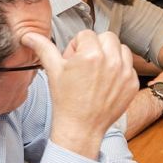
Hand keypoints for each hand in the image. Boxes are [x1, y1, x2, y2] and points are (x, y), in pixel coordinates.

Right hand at [24, 31, 137, 156]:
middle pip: (107, 37)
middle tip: (86, 63)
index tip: (74, 59)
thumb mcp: (53, 71)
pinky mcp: (133, 82)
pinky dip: (120, 70)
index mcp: (91, 54)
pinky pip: (129, 65)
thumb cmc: (66, 101)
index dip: (77, 46)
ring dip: (111, 55)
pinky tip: (106, 82)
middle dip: (96, 46)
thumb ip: (43, 48)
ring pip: (121, 48)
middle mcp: (112, 60)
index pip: (86, 34)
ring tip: (97, 71)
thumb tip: (29, 36)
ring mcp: (125, 72)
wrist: (81, 127)